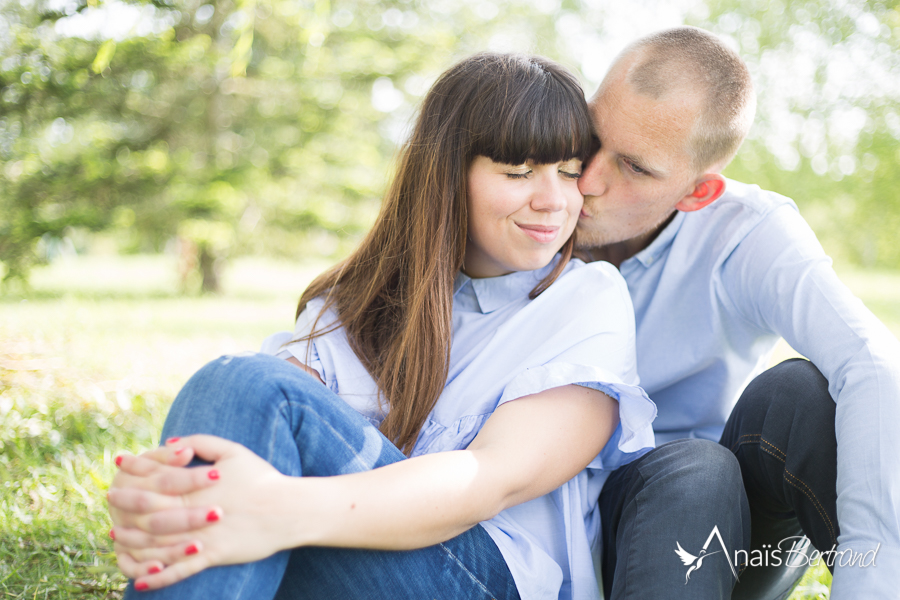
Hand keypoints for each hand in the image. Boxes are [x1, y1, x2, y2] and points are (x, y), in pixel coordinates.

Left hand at [111, 435, 292, 590]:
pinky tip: (141, 581)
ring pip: (157, 542)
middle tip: (109, 497)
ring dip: (132, 540)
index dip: (137, 466)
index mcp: (198, 484)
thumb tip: (172, 441)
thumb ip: (202, 441)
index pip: (158, 474)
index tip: (119, 461)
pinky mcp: (212, 556)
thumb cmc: (262, 479)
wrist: (289, 510)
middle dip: (125, 501)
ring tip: (115, 536)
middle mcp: (195, 510)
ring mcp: (202, 535)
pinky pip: (179, 571)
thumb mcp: (234, 452)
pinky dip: (158, 578)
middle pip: (149, 507)